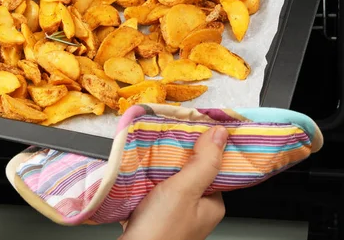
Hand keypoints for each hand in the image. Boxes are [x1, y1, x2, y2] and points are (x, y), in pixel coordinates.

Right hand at [119, 125, 227, 239]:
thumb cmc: (161, 231)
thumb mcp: (185, 190)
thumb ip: (204, 162)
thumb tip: (220, 134)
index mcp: (212, 204)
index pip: (212, 167)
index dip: (202, 147)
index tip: (190, 129)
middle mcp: (196, 210)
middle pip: (189, 171)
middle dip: (175, 156)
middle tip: (163, 138)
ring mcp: (175, 213)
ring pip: (169, 180)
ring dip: (157, 167)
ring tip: (147, 152)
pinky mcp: (154, 215)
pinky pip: (152, 189)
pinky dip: (145, 179)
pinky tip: (138, 171)